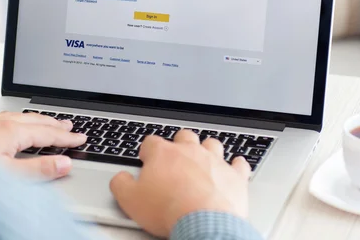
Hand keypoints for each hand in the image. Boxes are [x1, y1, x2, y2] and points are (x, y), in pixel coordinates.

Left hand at [0, 112, 85, 179]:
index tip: (82, 139)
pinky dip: (25, 120)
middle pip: (37, 121)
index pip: (48, 134)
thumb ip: (38, 169)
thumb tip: (64, 163)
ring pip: (23, 117)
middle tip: (72, 127)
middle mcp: (1, 123)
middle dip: (56, 124)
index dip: (67, 137)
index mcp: (12, 131)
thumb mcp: (8, 175)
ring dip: (41, 121)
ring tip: (52, 122)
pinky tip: (20, 123)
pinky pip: (10, 118)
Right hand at [110, 130, 250, 237]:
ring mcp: (214, 161)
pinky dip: (236, 166)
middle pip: (184, 136)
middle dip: (179, 143)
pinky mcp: (234, 176)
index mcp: (164, 154)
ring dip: (207, 149)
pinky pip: (239, 164)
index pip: (151, 142)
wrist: (202, 222)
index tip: (146, 159)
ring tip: (203, 158)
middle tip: (175, 156)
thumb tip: (120, 179)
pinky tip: (235, 167)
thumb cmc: (168, 210)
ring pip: (211, 144)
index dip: (147, 150)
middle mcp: (190, 151)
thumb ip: (121, 184)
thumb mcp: (130, 200)